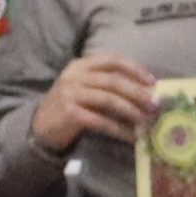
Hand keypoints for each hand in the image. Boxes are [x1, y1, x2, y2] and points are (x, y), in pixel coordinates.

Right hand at [27, 50, 161, 154]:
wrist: (41, 126)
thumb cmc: (69, 105)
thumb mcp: (83, 85)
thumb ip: (106, 82)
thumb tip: (143, 89)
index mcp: (80, 65)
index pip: (111, 59)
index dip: (134, 68)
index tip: (152, 81)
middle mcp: (75, 76)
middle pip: (113, 80)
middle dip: (137, 92)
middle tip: (154, 104)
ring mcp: (71, 94)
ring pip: (108, 99)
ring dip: (131, 111)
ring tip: (146, 121)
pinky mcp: (70, 114)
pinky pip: (100, 121)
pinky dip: (118, 129)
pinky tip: (130, 137)